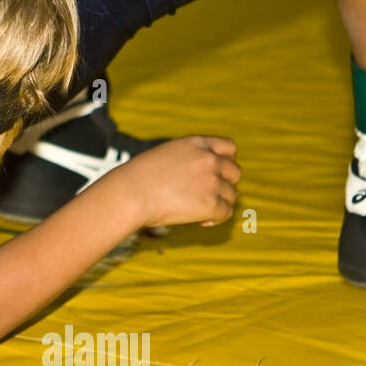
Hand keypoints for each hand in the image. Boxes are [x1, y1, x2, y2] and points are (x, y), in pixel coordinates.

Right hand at [117, 135, 240, 228]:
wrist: (130, 194)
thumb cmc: (138, 177)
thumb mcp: (165, 154)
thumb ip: (187, 158)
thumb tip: (198, 175)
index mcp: (197, 144)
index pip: (229, 148)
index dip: (226, 161)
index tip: (216, 172)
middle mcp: (209, 160)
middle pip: (235, 172)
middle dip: (224, 184)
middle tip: (207, 194)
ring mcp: (212, 182)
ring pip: (231, 195)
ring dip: (218, 203)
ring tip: (199, 210)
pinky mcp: (212, 204)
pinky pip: (225, 213)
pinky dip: (214, 219)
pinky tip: (200, 221)